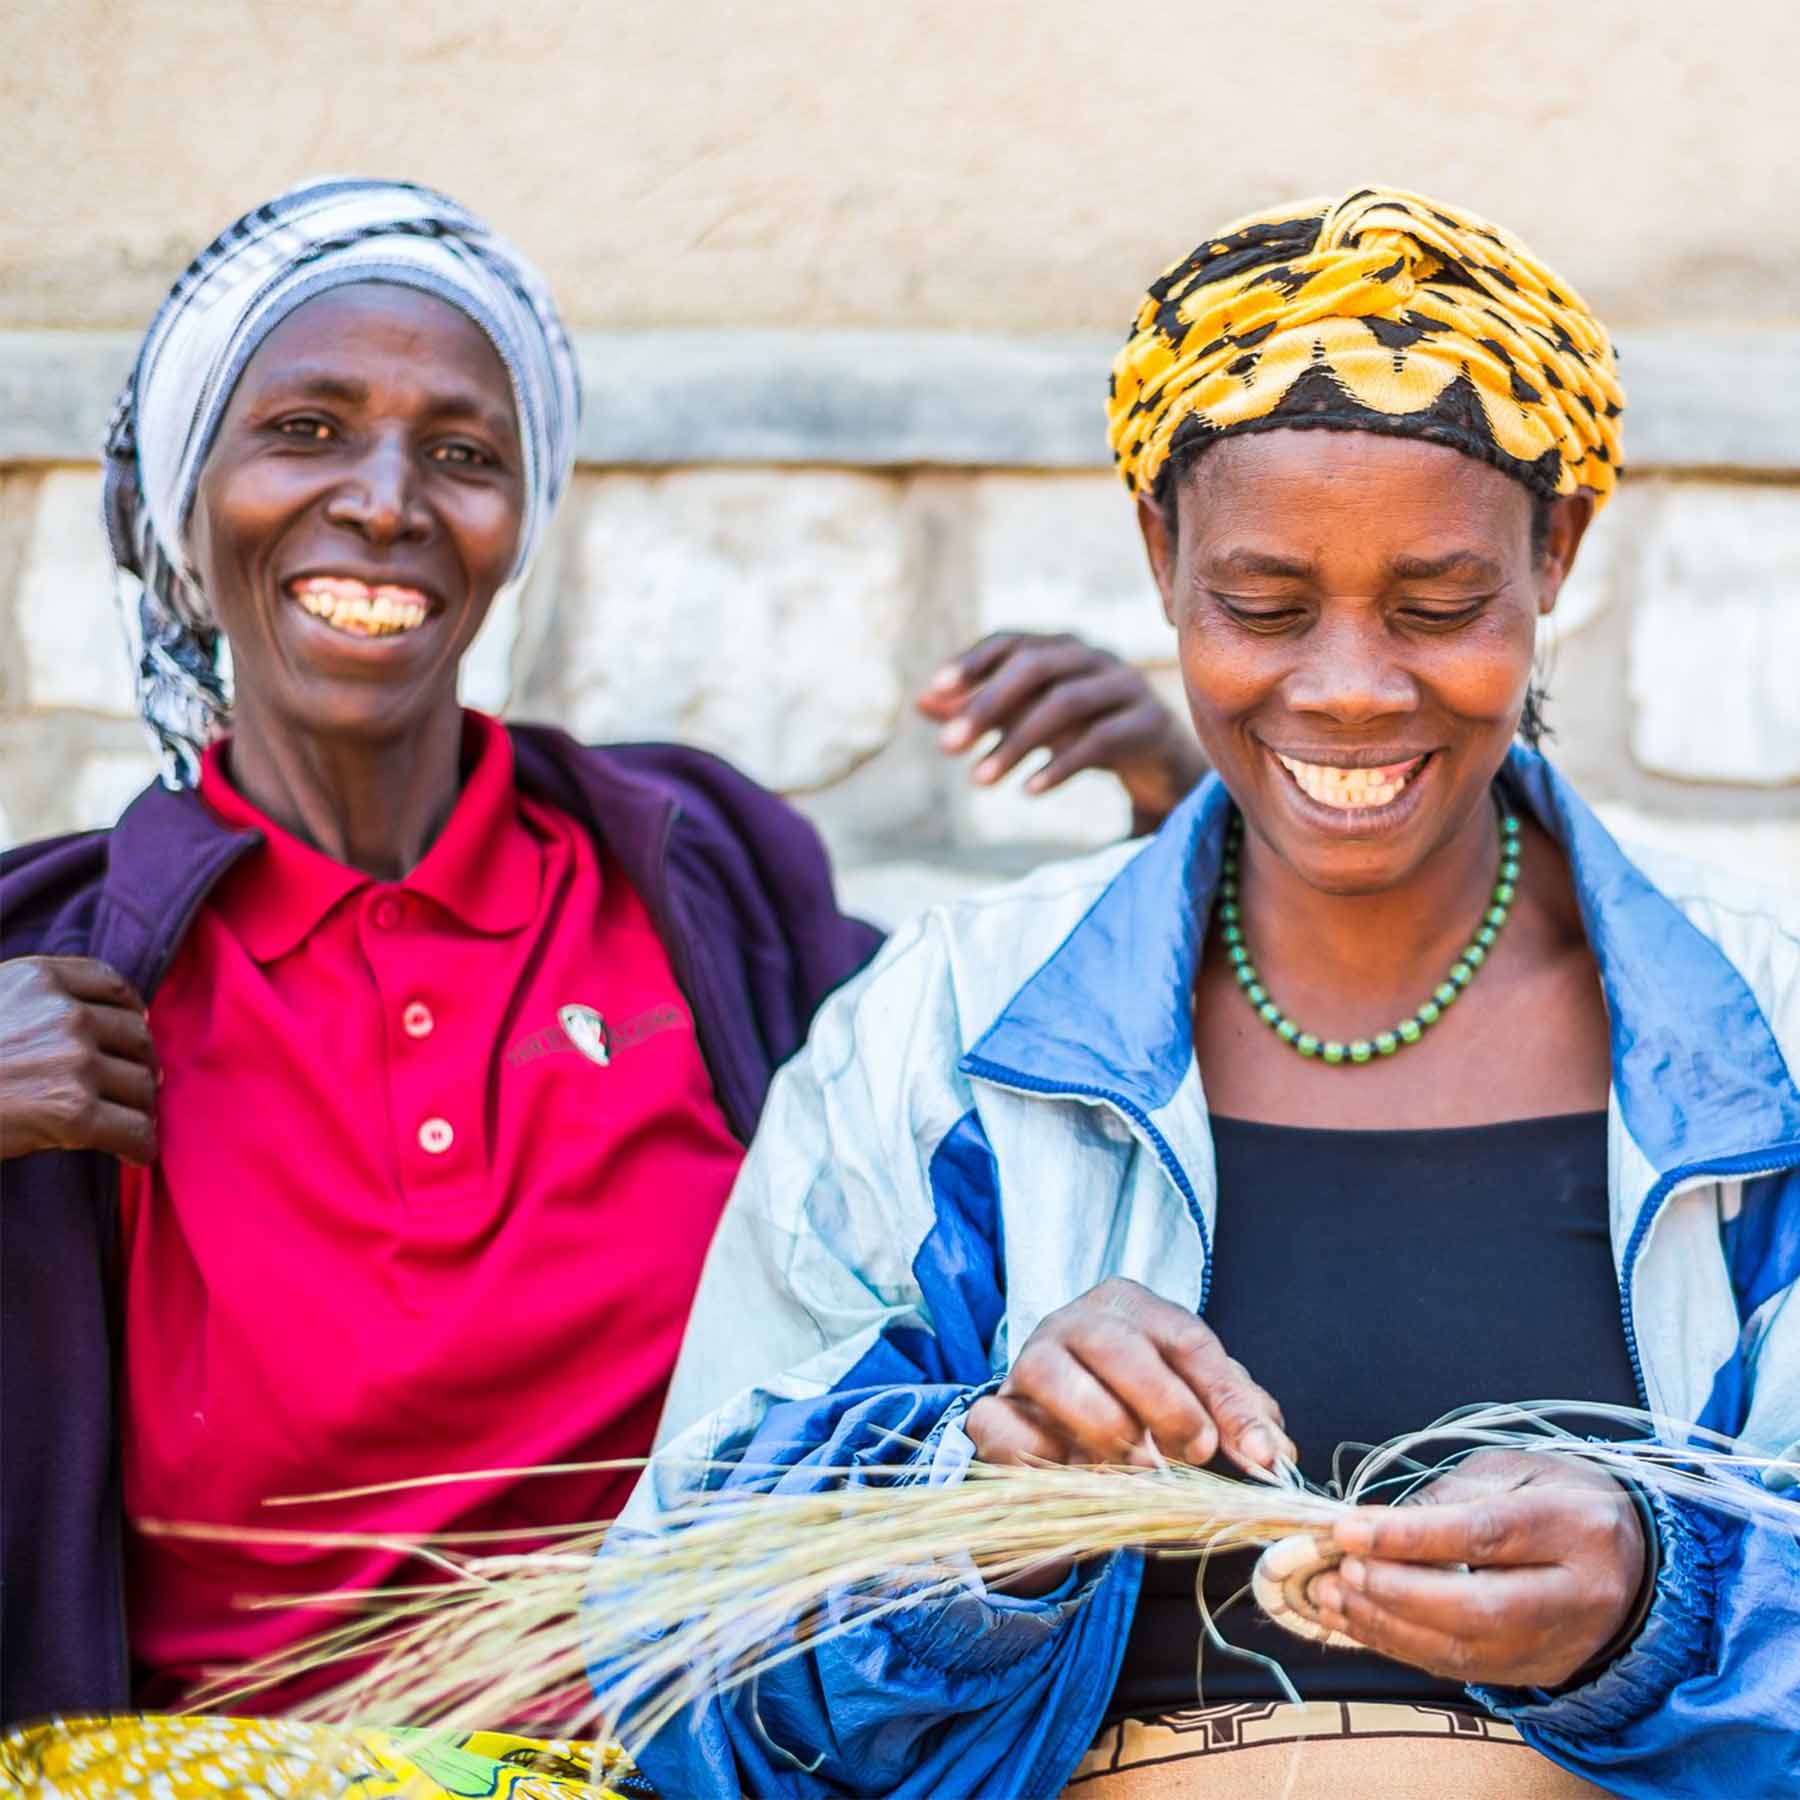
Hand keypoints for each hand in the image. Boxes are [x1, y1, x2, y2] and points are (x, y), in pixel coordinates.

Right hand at [0, 957, 158, 1163]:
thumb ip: (32, 1002)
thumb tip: (91, 1020)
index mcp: (39, 978)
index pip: (111, 986)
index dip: (131, 1014)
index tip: (134, 1031)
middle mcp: (64, 1013)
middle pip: (135, 1037)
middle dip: (138, 1065)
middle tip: (134, 1088)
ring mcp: (72, 1060)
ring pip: (140, 1084)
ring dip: (138, 1108)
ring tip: (128, 1123)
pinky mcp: (73, 1110)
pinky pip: (132, 1129)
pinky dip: (139, 1145)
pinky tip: (135, 1155)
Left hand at [917, 633, 1203, 831]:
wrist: (1158, 758)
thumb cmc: (1084, 729)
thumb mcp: (1029, 718)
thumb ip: (980, 708)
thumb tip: (920, 703)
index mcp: (1062, 647)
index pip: (1011, 641)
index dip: (973, 662)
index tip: (936, 692)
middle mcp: (1094, 656)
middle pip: (1035, 667)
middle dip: (987, 705)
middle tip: (947, 748)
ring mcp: (1126, 685)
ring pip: (1065, 704)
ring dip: (1016, 743)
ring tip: (979, 780)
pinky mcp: (1148, 722)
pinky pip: (1101, 740)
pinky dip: (1061, 765)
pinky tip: (1028, 790)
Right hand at [966, 1278, 1292, 1473]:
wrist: (1056, 1433)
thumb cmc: (1137, 1405)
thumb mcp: (1193, 1399)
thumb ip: (1235, 1415)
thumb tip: (1275, 1451)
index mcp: (1131, 1306)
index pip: (1186, 1339)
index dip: (1227, 1397)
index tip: (1258, 1451)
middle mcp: (1074, 1322)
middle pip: (1117, 1345)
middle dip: (1165, 1403)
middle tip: (1196, 1451)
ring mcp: (1027, 1361)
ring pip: (1053, 1374)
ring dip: (1103, 1426)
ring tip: (1138, 1466)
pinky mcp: (992, 1409)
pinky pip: (1004, 1424)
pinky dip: (1041, 1454)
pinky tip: (1075, 1474)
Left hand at [1315, 1450, 1647, 1687]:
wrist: (1630, 1558)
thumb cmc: (1559, 1498)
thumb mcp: (1513, 1471)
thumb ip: (1451, 1496)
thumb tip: (1378, 1525)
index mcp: (1576, 1526)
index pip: (1487, 1535)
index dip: (1412, 1536)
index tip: (1350, 1529)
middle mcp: (1578, 1595)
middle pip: (1481, 1608)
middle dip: (1398, 1592)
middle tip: (1342, 1569)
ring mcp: (1562, 1644)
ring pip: (1467, 1651)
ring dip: (1388, 1627)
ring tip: (1333, 1597)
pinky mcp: (1539, 1673)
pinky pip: (1462, 1670)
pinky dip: (1402, 1647)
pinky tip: (1357, 1622)